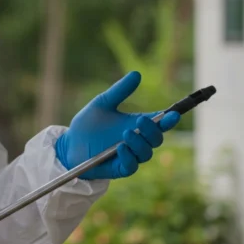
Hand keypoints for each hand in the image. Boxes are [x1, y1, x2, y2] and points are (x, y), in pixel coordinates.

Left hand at [55, 71, 179, 179]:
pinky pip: (131, 166)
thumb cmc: (88, 124)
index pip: (159, 123)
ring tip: (126, 134)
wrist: (70, 143)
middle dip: (152, 131)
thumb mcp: (103, 103)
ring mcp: (130, 156)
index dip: (169, 119)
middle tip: (140, 121)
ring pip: (146, 153)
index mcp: (136, 125)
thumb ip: (119, 90)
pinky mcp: (120, 168)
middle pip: (156, 139)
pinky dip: (128, 157)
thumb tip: (136, 74)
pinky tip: (120, 148)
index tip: (173, 114)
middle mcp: (137, 141)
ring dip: (139, 144)